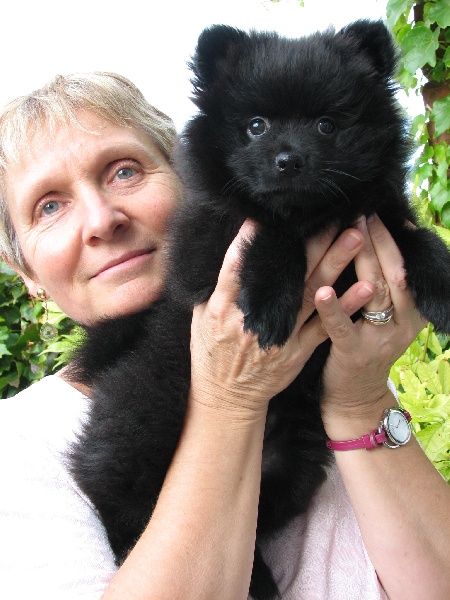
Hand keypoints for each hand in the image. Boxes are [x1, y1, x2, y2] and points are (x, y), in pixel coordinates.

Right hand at [189, 219, 374, 418]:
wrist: (227, 397)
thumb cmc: (211, 353)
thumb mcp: (199, 318)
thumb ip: (216, 287)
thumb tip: (233, 253)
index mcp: (224, 308)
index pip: (237, 267)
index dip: (250, 242)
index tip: (266, 217)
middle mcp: (254, 319)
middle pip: (287, 275)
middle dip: (312, 244)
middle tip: (333, 216)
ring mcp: (280, 335)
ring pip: (312, 294)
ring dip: (335, 264)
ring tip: (355, 239)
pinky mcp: (298, 350)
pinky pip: (325, 326)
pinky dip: (345, 308)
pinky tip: (365, 289)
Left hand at [316, 215, 425, 426]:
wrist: (355, 396)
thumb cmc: (364, 344)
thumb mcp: (382, 313)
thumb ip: (381, 282)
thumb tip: (369, 239)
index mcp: (411, 307)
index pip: (404, 264)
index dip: (392, 238)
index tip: (378, 210)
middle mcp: (403, 320)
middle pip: (393, 272)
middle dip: (378, 241)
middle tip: (362, 213)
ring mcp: (381, 338)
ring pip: (375, 293)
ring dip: (363, 261)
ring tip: (350, 233)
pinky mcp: (355, 354)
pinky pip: (343, 327)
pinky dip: (333, 307)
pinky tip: (321, 290)